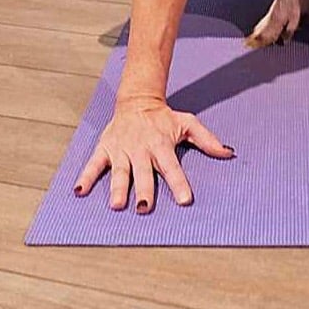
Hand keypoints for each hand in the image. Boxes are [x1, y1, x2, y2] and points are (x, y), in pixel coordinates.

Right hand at [72, 96, 234, 213]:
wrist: (138, 100)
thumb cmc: (164, 118)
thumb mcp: (188, 123)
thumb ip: (208, 140)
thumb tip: (229, 153)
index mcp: (162, 145)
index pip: (172, 167)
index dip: (179, 183)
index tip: (184, 200)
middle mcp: (142, 149)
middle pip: (144, 173)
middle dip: (145, 190)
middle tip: (145, 208)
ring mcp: (122, 149)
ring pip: (120, 171)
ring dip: (118, 187)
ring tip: (117, 204)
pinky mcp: (106, 148)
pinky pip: (94, 164)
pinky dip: (87, 176)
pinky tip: (80, 191)